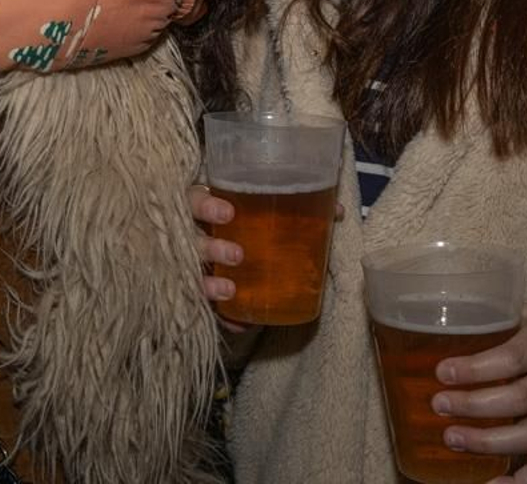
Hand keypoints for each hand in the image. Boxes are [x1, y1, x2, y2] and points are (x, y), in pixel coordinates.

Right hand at [188, 184, 344, 334]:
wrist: (227, 245)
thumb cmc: (246, 219)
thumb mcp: (265, 208)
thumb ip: (297, 207)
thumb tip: (337, 211)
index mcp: (203, 206)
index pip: (194, 200)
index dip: (206, 205)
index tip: (228, 212)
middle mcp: (191, 233)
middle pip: (189, 239)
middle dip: (210, 248)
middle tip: (238, 255)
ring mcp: (189, 262)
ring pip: (189, 273)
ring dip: (209, 284)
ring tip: (231, 290)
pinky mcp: (196, 289)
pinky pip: (204, 305)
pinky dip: (223, 316)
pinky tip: (241, 325)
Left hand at [431, 304, 526, 483]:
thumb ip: (497, 322)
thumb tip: (443, 328)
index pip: (512, 358)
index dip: (475, 369)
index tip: (443, 373)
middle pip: (520, 400)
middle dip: (475, 407)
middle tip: (440, 405)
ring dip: (489, 443)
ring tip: (453, 439)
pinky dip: (521, 481)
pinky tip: (493, 483)